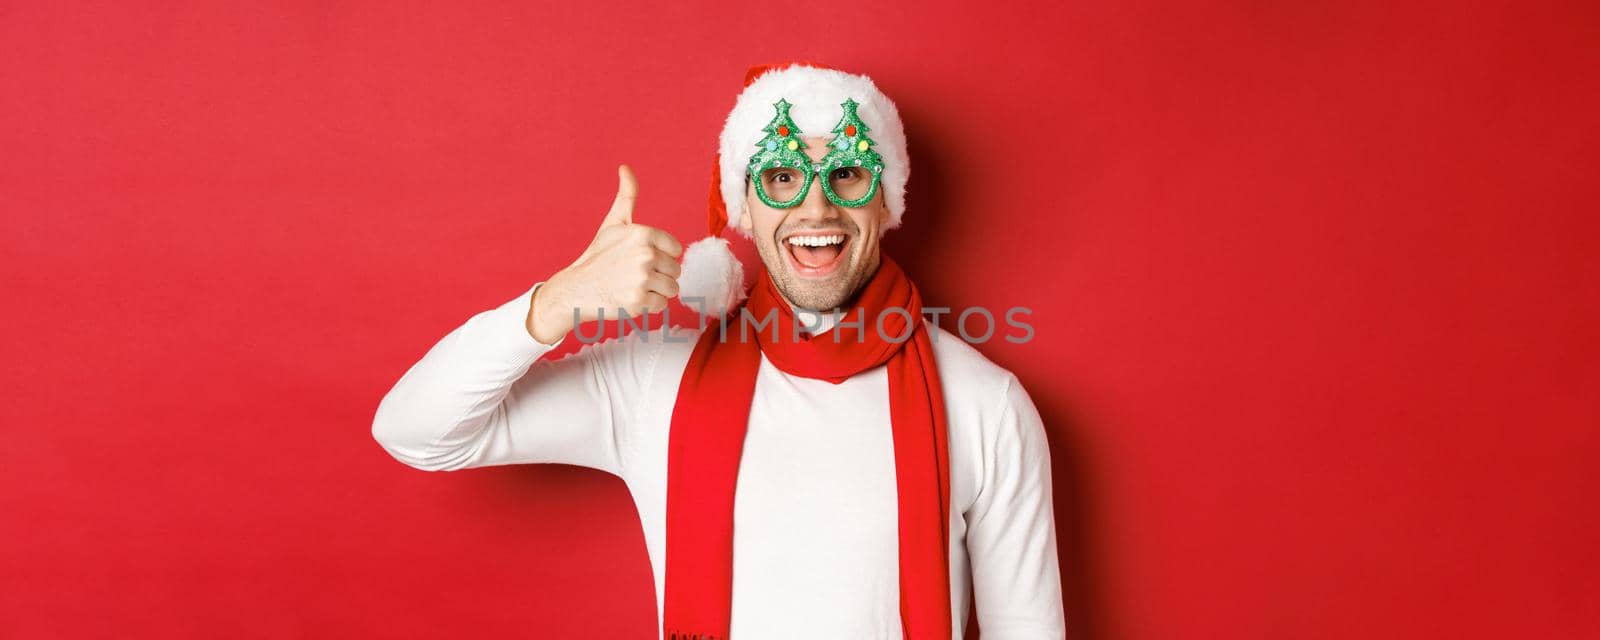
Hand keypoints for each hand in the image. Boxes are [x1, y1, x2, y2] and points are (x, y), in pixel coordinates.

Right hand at [526, 165, 683, 343]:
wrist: (575, 288)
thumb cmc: (598, 255)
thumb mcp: (614, 223)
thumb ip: (627, 196)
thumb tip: (625, 167)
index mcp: (643, 234)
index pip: (675, 249)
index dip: (660, 256)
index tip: (640, 258)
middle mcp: (645, 255)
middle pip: (675, 270)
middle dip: (658, 275)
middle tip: (633, 275)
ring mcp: (642, 280)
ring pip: (672, 288)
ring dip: (655, 291)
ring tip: (633, 286)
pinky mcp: (639, 302)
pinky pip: (662, 306)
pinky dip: (648, 306)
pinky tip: (629, 299)